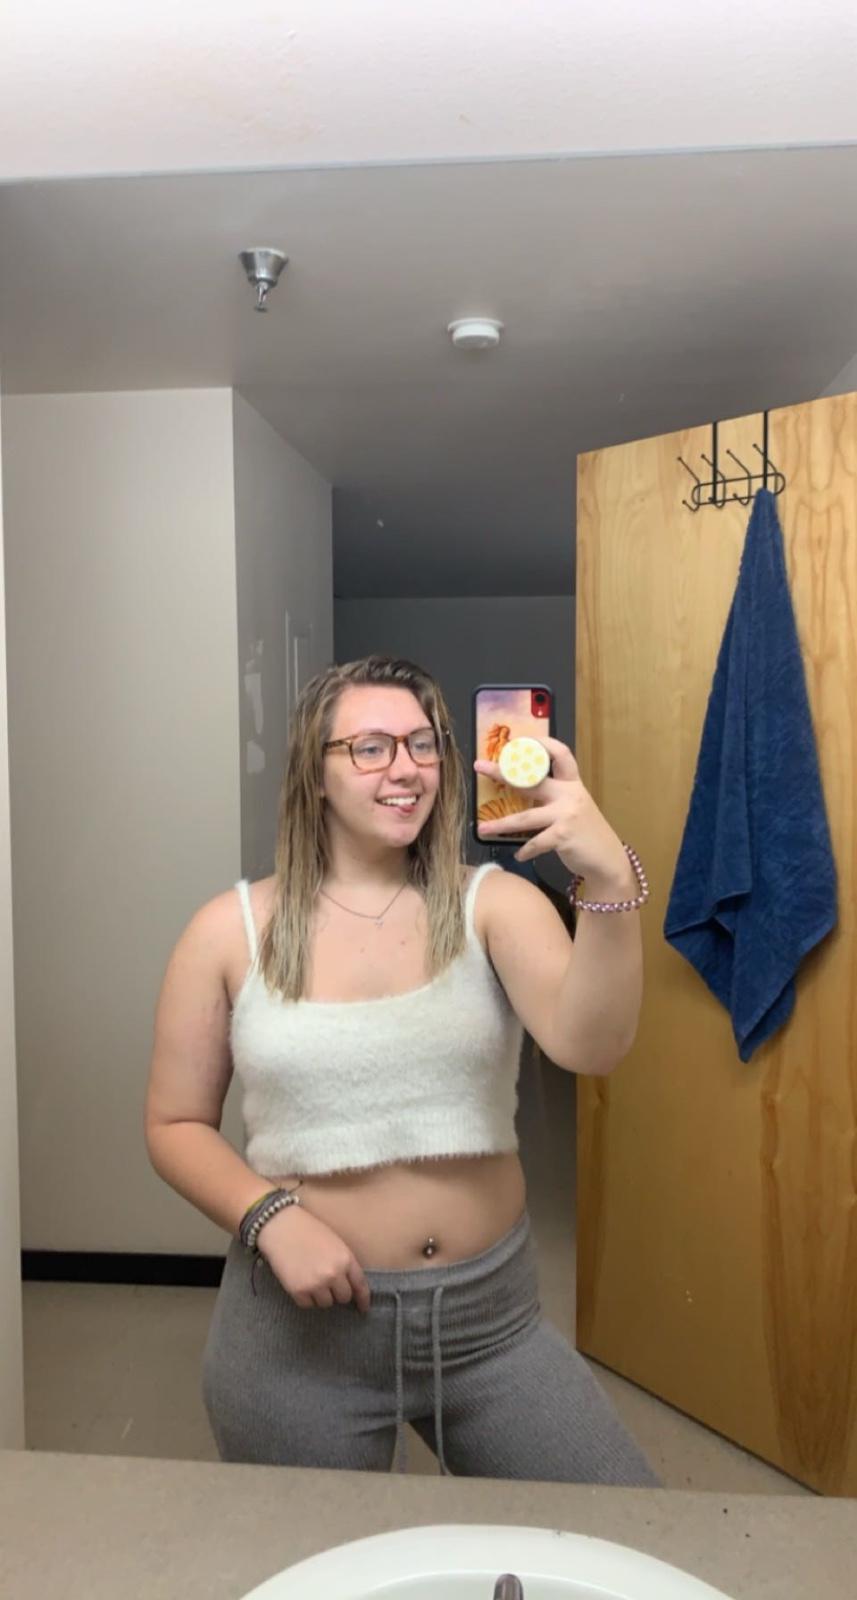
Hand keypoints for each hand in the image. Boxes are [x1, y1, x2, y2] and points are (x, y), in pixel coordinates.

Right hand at [257, 1204, 370, 1311]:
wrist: (281, 1227)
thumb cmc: (309, 1230)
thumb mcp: (335, 1243)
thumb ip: (344, 1263)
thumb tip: (349, 1285)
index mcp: (345, 1259)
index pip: (360, 1285)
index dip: (362, 1299)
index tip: (363, 1308)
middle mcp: (333, 1274)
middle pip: (343, 1297)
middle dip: (338, 1292)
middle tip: (328, 1283)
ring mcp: (316, 1284)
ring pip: (326, 1303)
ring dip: (321, 1296)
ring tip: (311, 1279)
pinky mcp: (298, 1291)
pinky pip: (308, 1305)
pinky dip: (306, 1298)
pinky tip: (300, 1282)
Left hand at [474, 734, 630, 890]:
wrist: (607, 860)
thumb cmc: (587, 833)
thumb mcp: (576, 807)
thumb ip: (556, 796)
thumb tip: (523, 789)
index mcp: (573, 784)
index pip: (560, 754)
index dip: (541, 744)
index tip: (519, 741)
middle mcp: (570, 794)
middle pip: (531, 780)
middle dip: (503, 773)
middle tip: (481, 767)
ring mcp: (566, 814)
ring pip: (526, 817)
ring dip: (501, 824)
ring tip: (483, 828)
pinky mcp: (563, 835)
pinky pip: (536, 842)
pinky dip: (526, 850)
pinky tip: (519, 855)